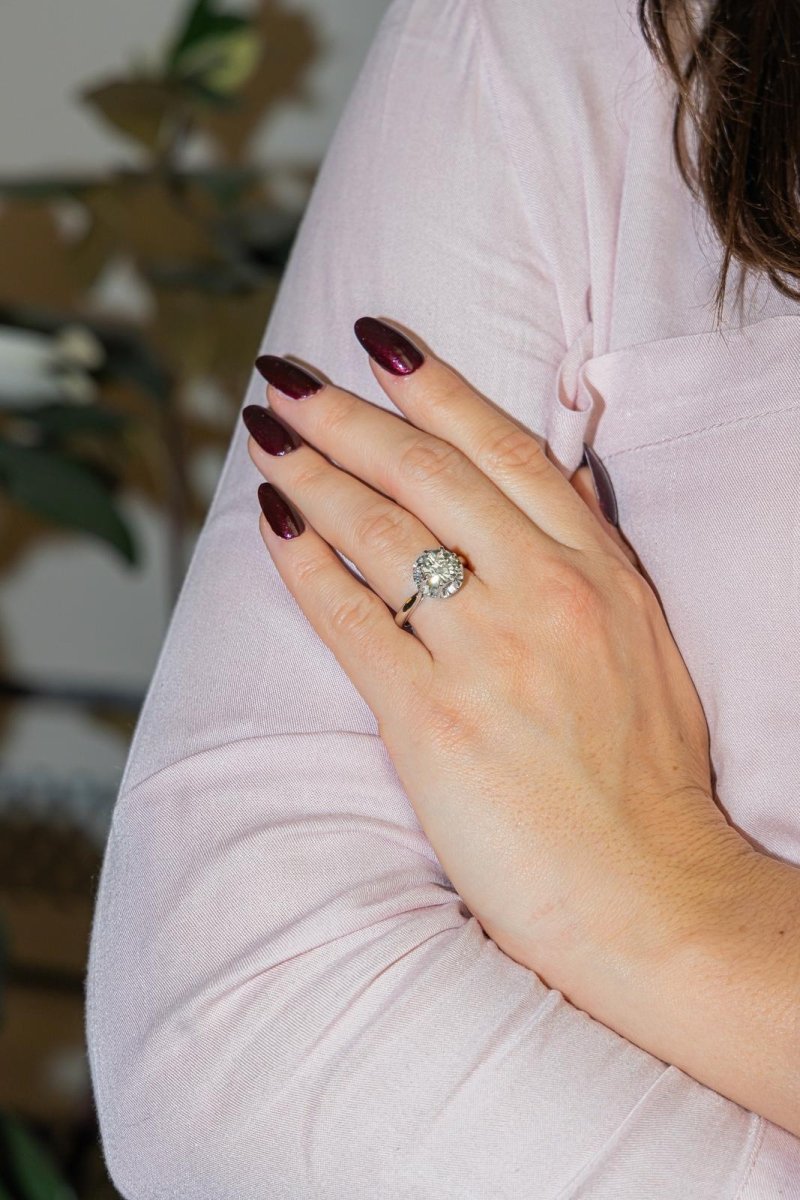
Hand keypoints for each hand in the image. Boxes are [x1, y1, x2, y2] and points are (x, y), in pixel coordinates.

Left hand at [243, 316, 755, 1010]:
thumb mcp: (646, 641)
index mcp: (599, 570)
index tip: (378, 344)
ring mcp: (486, 654)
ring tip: (265, 437)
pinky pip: (350, 617)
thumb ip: (599, 552)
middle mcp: (543, 594)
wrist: (649, 891)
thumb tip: (563, 479)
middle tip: (286, 375)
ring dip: (311, 473)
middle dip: (345, 413)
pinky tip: (274, 525)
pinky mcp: (430, 720)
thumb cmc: (647, 776)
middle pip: (425, 472)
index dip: (434, 386)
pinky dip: (304, 563)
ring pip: (379, 531)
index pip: (504, 450)